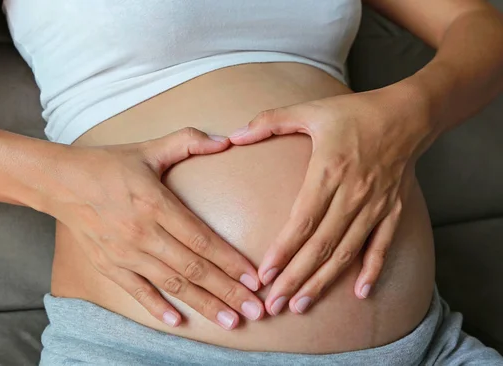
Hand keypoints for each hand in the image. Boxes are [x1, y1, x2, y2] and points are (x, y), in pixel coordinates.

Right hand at [43, 128, 263, 328]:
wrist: (59, 182)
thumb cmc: (106, 164)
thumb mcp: (148, 149)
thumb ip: (188, 142)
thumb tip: (226, 140)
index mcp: (156, 203)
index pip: (201, 238)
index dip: (230, 261)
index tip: (254, 278)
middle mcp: (143, 232)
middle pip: (193, 267)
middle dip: (228, 291)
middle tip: (255, 311)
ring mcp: (125, 252)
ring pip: (172, 283)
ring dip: (203, 304)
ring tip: (230, 322)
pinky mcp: (108, 265)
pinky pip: (136, 290)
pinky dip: (156, 306)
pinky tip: (177, 321)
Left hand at [229, 87, 433, 314]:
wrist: (408, 114)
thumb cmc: (355, 112)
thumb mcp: (310, 110)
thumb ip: (270, 121)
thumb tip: (233, 135)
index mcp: (329, 172)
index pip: (302, 222)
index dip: (283, 251)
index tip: (264, 275)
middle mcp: (352, 195)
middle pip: (321, 246)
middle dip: (295, 279)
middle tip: (273, 305)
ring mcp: (375, 206)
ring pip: (347, 252)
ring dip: (323, 282)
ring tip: (301, 306)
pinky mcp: (393, 210)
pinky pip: (381, 245)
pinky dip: (372, 270)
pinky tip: (360, 293)